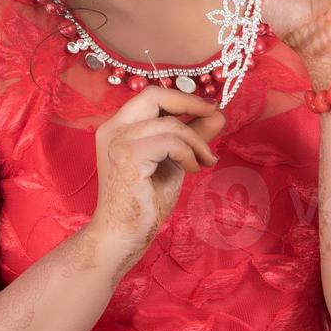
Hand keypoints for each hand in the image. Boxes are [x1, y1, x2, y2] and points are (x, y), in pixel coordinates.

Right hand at [89, 87, 225, 266]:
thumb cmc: (145, 201)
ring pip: (170, 123)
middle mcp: (112, 129)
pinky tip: (192, 170)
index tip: (209, 108)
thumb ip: (191, 136)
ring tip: (205, 161)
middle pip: (154, 95)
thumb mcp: (173, 160)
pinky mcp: (128, 157)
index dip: (182, 97)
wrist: (123, 235)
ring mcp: (117, 142)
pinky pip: (170, 142)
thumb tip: (218, 114)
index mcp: (119, 127)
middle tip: (215, 115)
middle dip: (190, 102)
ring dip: (196, 142)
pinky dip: (188, 154)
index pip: (151, 96)